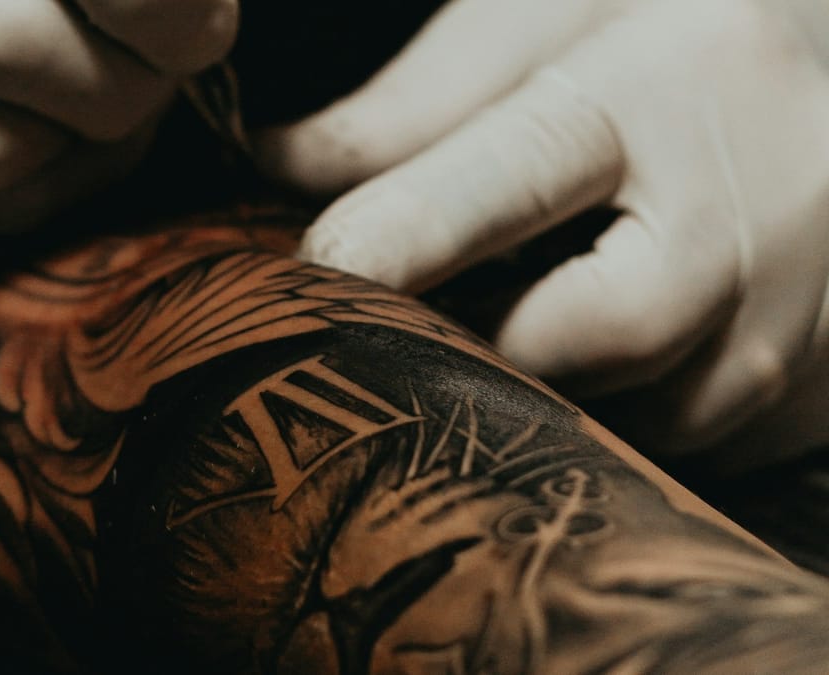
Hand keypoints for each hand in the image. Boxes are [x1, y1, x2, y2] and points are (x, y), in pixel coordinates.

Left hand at [255, 0, 828, 465]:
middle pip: (596, 332)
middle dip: (497, 334)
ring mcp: (809, 305)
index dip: (406, 234)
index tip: (320, 275)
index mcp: (674, 81)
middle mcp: (762, 203)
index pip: (516, 176)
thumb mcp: (547, 18)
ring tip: (551, 304)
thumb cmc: (674, 26)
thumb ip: (416, 101)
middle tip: (448, 308)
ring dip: (565, 378)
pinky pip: (696, 437)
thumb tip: (279, 166)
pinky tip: (617, 337)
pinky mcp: (823, 378)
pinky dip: (631, 403)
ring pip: (648, 408)